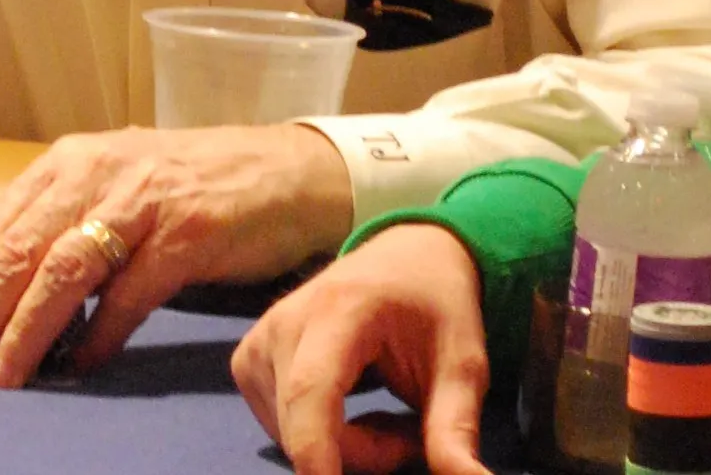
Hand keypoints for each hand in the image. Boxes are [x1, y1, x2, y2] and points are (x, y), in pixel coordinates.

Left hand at [0, 122, 352, 387]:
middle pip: (19, 250)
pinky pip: (129, 293)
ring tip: (7, 380)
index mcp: (71, 160)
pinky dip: (99, 334)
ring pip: (63, 271)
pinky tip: (84, 364)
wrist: (285, 171)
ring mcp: (143, 200)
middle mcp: (99, 171)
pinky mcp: (187, 232)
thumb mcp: (113, 186)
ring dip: (26, 333)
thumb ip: (58, 223)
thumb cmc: (191, 184)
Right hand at [231, 224, 490, 474]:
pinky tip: (345, 411)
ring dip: (339, 449)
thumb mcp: (461, 363)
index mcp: (339, 308)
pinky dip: (315, 436)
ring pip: (289, 434)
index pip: (310, 391)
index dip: (317, 451)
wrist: (405, 255)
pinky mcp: (248, 358)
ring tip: (382, 415)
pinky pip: (277, 424)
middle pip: (303, 426)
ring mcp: (259, 338)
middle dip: (361, 455)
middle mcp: (285, 320)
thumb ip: (456, 429)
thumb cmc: (436, 304)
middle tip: (412, 435)